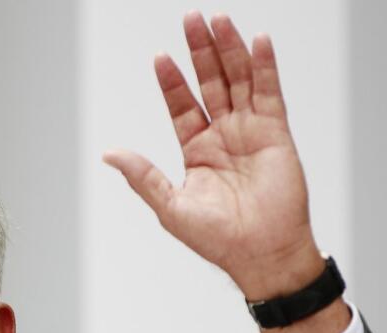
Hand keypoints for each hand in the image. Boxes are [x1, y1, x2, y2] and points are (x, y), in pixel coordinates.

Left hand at [104, 11, 322, 300]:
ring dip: (229, 50)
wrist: (261, 254)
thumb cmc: (219, 240)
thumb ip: (143, 176)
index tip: (160, 56)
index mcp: (197, 152)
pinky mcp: (277, 134)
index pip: (182, 106)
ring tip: (218, 20)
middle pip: (210, 83)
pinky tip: (257, 42)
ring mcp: (251, 132)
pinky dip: (264, 67)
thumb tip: (109, 154)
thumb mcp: (170, 206)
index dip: (172, 80)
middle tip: (191, 19)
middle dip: (200, 51)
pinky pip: (270, 94)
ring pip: (238, 81)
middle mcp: (224, 137)